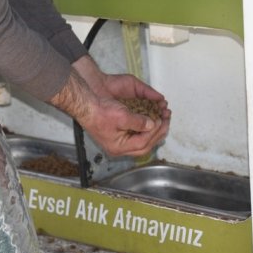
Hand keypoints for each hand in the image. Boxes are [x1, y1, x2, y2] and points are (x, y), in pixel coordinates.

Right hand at [49, 55, 169, 156]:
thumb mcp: (121, 116)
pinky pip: (136, 135)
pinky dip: (145, 128)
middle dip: (157, 133)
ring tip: (162, 121)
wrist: (85, 104)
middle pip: (144, 145)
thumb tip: (152, 124)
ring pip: (142, 141)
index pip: (143, 143)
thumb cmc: (98, 111)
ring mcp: (118, 142)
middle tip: (166, 122)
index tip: (162, 121)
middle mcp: (119, 147)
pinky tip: (151, 121)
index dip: (154, 132)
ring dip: (153, 131)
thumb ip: (138, 122)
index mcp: (118, 147)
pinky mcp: (118, 133)